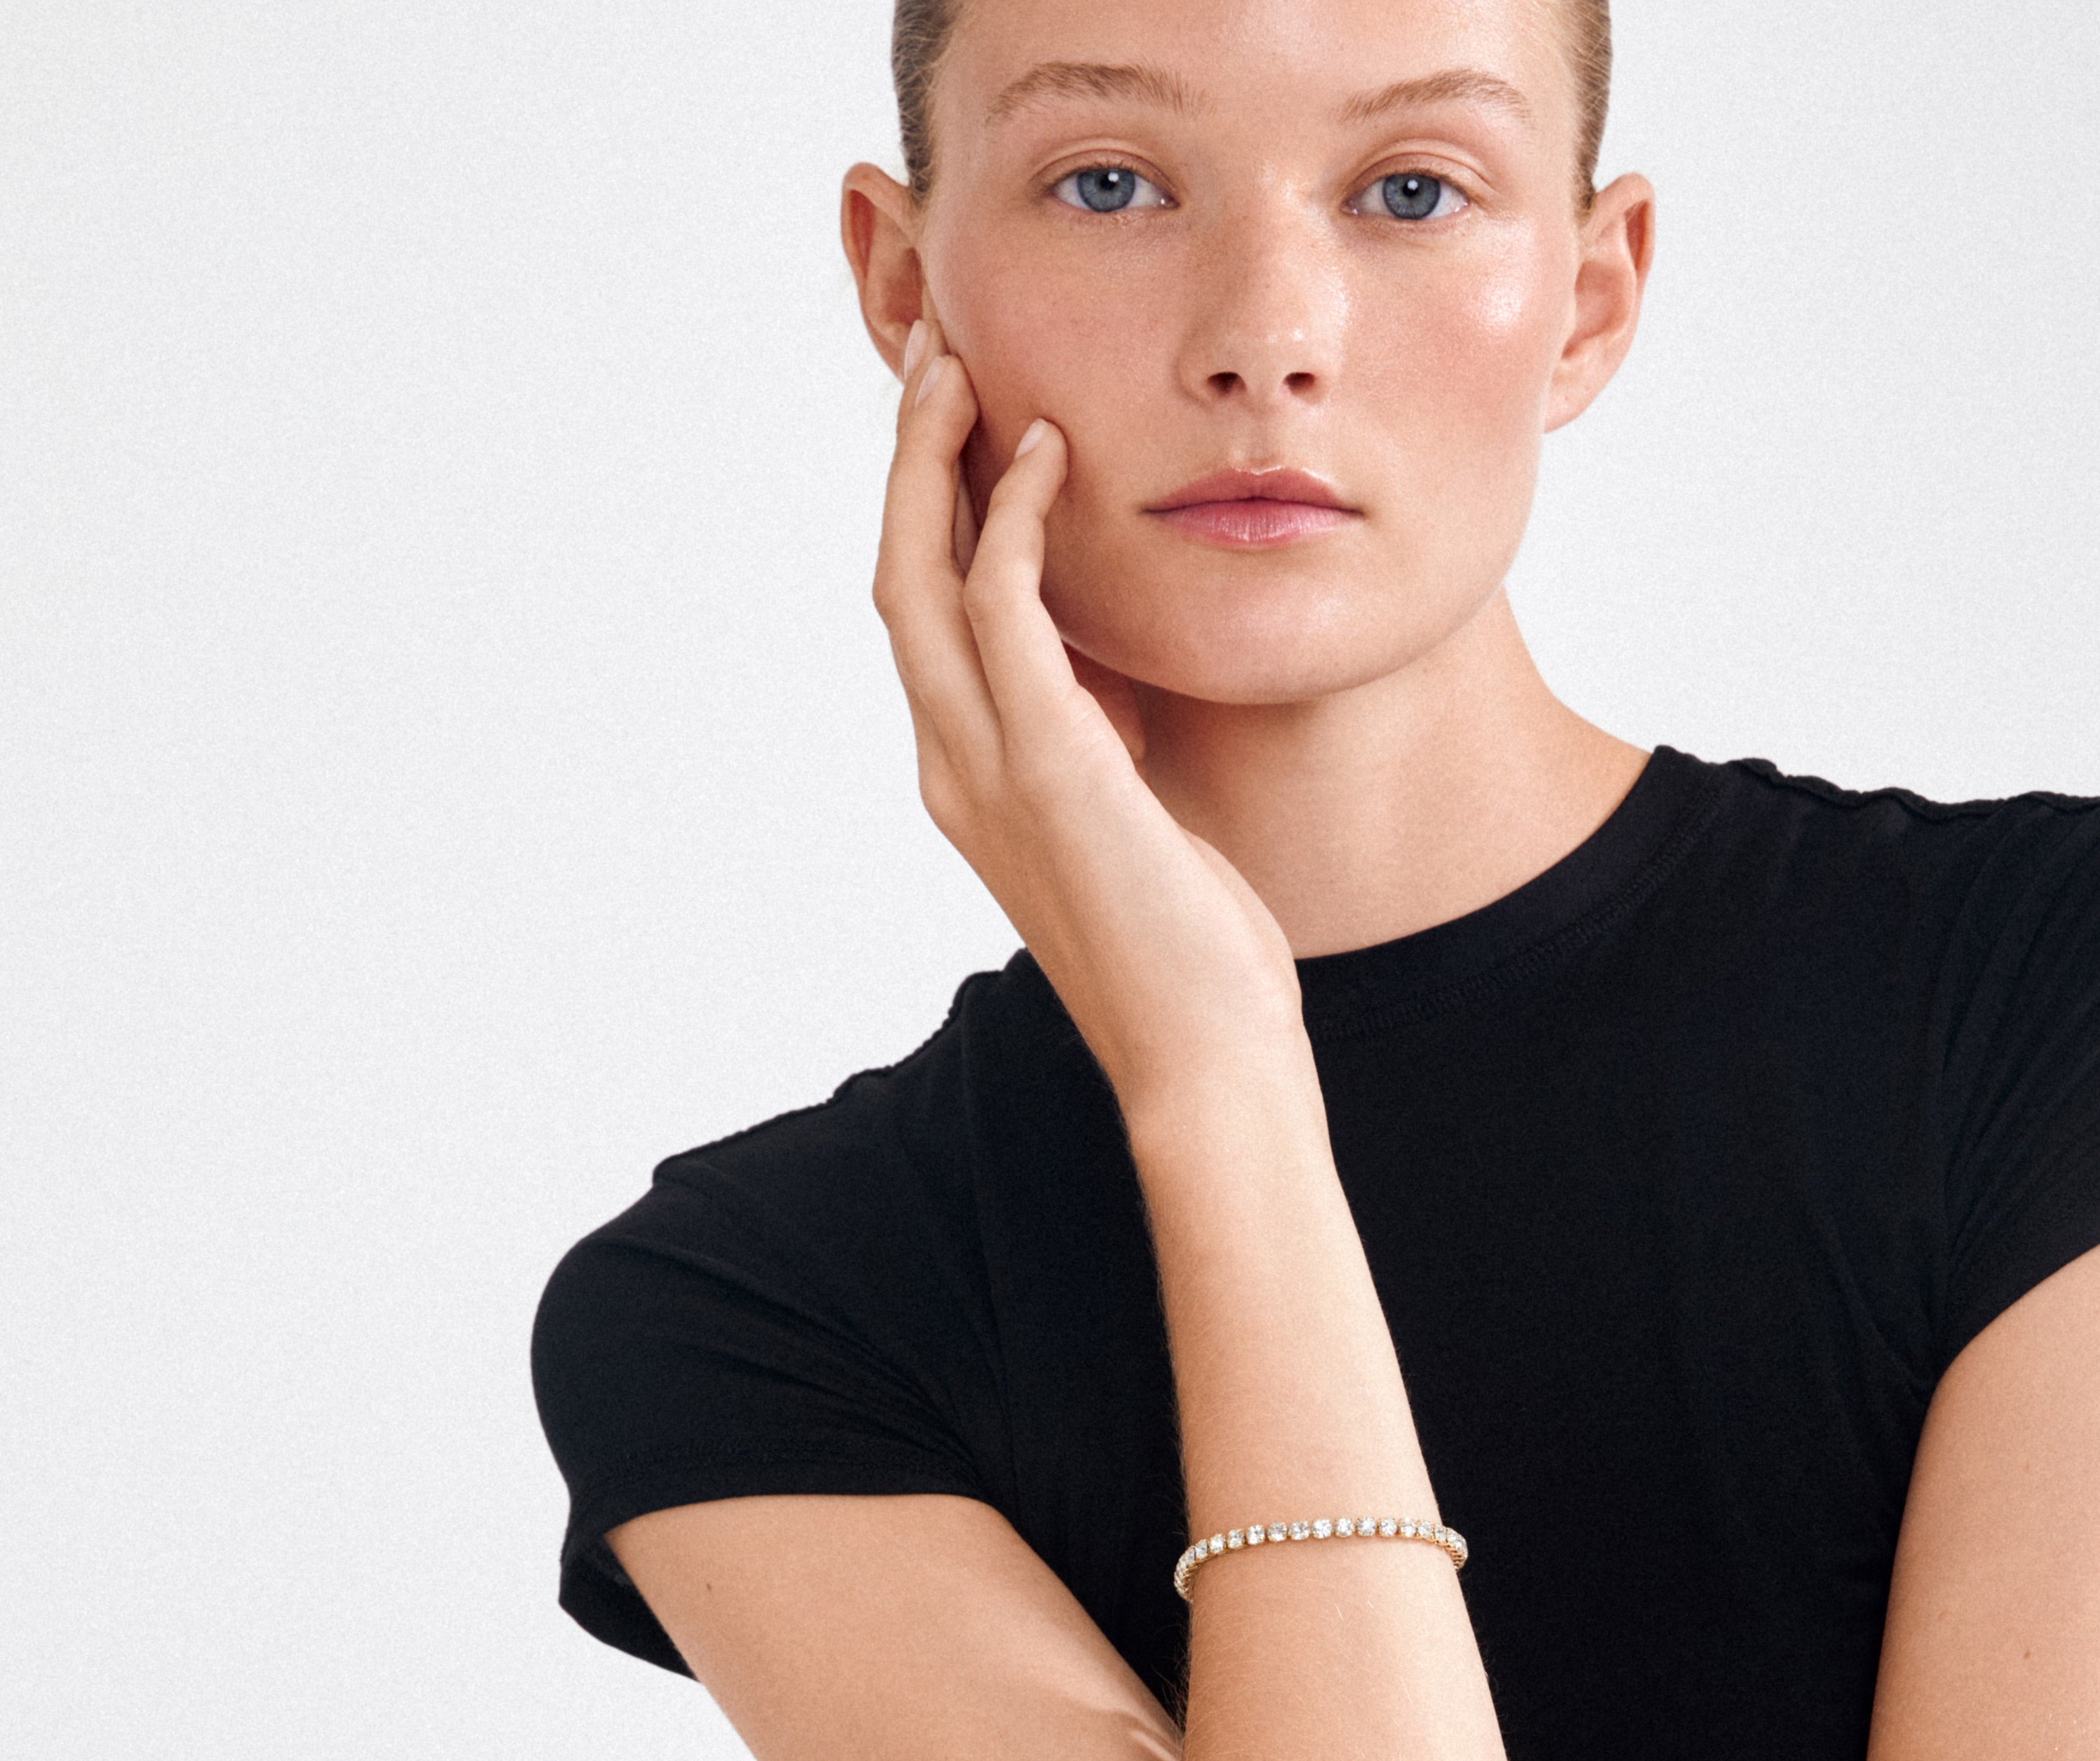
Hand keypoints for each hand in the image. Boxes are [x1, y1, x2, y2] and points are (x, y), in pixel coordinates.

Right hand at [873, 311, 1305, 1117]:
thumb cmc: (1189, 957)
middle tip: (938, 362)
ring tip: (966, 373)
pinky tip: (1044, 455)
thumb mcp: (1135, 824)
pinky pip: (1001, 610)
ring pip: (919, 578)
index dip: (926, 514)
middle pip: (895, 579)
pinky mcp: (1051, 768)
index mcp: (972, 784)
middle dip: (907, 464)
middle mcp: (955, 770)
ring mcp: (990, 771)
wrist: (1204, 1058)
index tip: (961, 428)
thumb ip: (1101, 750)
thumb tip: (1113, 684)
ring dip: (933, 464)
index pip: (924, 623)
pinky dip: (1010, 520)